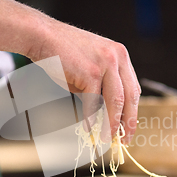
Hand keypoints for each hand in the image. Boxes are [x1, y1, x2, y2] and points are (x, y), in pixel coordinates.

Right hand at [28, 15, 140, 143]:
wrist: (43, 37)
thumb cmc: (64, 55)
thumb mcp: (90, 68)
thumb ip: (101, 88)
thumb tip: (106, 116)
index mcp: (120, 56)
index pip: (133, 89)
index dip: (132, 111)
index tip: (129, 128)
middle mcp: (117, 57)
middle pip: (130, 97)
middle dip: (128, 122)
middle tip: (124, 140)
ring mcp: (105, 63)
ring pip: (116, 101)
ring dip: (111, 124)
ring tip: (106, 138)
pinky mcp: (91, 71)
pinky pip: (94, 101)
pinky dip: (91, 117)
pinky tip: (88, 127)